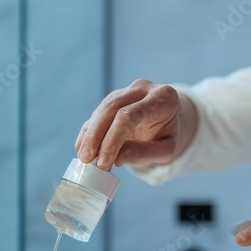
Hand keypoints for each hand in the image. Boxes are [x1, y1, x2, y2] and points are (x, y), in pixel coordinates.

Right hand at [74, 79, 193, 168]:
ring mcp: (127, 90)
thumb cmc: (167, 135)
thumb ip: (145, 153)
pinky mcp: (114, 97)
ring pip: (102, 109)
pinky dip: (88, 131)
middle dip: (96, 135)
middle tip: (87, 159)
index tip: (103, 162)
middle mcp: (143, 88)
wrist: (169, 119)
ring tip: (84, 157)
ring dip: (90, 134)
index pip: (130, 115)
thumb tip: (117, 159)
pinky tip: (82, 147)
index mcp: (162, 98)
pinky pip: (97, 113)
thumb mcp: (166, 149)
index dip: (113, 139)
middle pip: (112, 107)